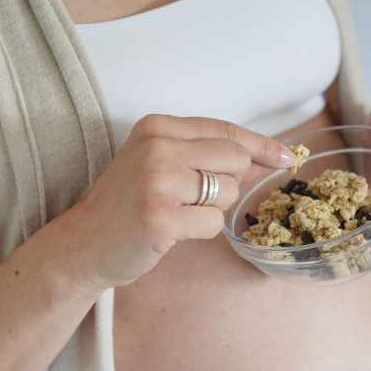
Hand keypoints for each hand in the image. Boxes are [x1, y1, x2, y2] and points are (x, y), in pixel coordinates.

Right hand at [68, 115, 295, 289]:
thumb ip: (211, 157)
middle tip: (192, 198)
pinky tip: (173, 230)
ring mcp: (157, 182)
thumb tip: (267, 159)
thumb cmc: (127, 204)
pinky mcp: (160, 217)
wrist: (84, 243)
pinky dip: (201, 231)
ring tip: (176, 212)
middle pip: (235, 159)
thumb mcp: (161, 165)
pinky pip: (213, 223)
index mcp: (156, 127)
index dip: (262, 145)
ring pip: (228, 192)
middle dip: (228, 184)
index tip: (287, 156)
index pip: (226, 130)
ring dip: (212, 210)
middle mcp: (156, 148)